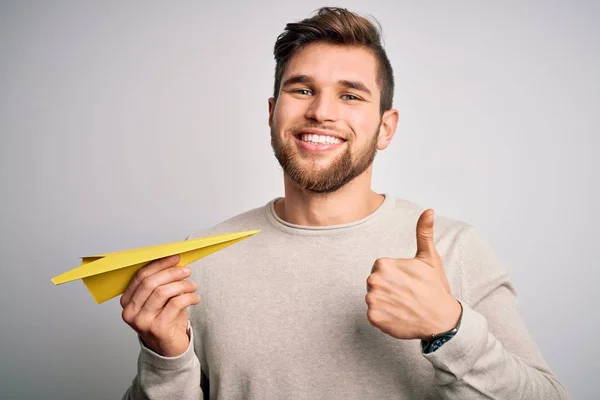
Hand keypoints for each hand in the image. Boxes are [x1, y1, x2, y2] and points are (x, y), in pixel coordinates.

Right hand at [120, 255, 200, 356]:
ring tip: (193, 285)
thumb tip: (174, 260)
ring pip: (162, 292)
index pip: (140, 276)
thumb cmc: (165, 320)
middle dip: (171, 272)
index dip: (159, 264)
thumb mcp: (160, 300)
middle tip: (187, 270)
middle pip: (150, 283)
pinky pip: (175, 304)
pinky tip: (195, 297)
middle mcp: (130, 312)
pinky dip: (188, 297)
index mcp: (127, 301)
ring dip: (181, 285)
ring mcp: (142, 322)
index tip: (175, 258)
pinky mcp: (157, 329)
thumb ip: (161, 282)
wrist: (169, 349)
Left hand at [365, 209, 460, 339]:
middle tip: (407, 295)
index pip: (380, 269)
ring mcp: (373, 301)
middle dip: (388, 289)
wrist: (442, 320)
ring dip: (386, 303)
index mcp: (383, 264)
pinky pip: (374, 315)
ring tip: (404, 305)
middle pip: (375, 284)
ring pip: (374, 299)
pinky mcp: (374, 319)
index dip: (394, 276)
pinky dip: (385, 317)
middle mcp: (374, 281)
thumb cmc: (435, 288)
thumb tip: (429, 211)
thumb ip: (424, 233)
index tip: (408, 282)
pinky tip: (399, 316)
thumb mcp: (430, 258)